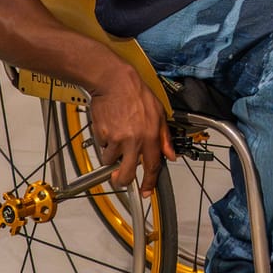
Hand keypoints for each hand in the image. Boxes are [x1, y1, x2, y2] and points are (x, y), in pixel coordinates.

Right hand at [88, 69, 172, 197]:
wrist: (113, 81)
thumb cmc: (136, 93)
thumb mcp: (159, 113)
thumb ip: (165, 137)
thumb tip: (170, 155)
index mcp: (151, 136)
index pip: (152, 167)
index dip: (149, 183)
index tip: (145, 192)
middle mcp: (134, 141)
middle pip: (126, 174)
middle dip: (121, 181)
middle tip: (119, 178)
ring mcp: (117, 139)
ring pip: (110, 160)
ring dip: (111, 154)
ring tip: (116, 136)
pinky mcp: (102, 134)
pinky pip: (102, 146)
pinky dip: (104, 141)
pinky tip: (109, 127)